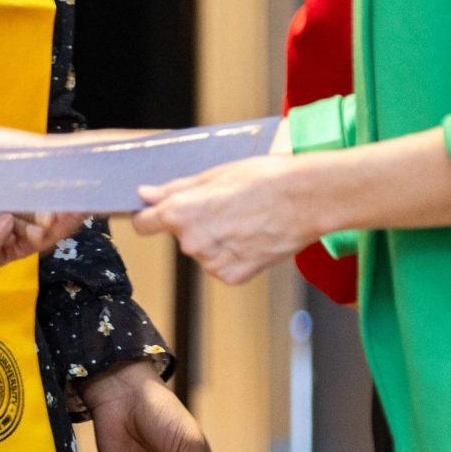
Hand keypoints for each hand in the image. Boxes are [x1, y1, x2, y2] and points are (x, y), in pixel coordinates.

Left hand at [132, 154, 318, 285]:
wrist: (306, 200)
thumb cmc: (264, 179)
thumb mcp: (215, 174)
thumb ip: (175, 189)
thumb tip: (145, 196)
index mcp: (181, 213)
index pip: (144, 224)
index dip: (151, 217)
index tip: (159, 213)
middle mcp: (191, 242)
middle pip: (180, 236)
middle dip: (196, 223)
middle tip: (226, 205)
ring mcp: (212, 263)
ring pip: (203, 251)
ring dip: (216, 239)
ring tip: (245, 218)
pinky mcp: (233, 276)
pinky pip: (222, 265)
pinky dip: (233, 254)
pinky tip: (252, 236)